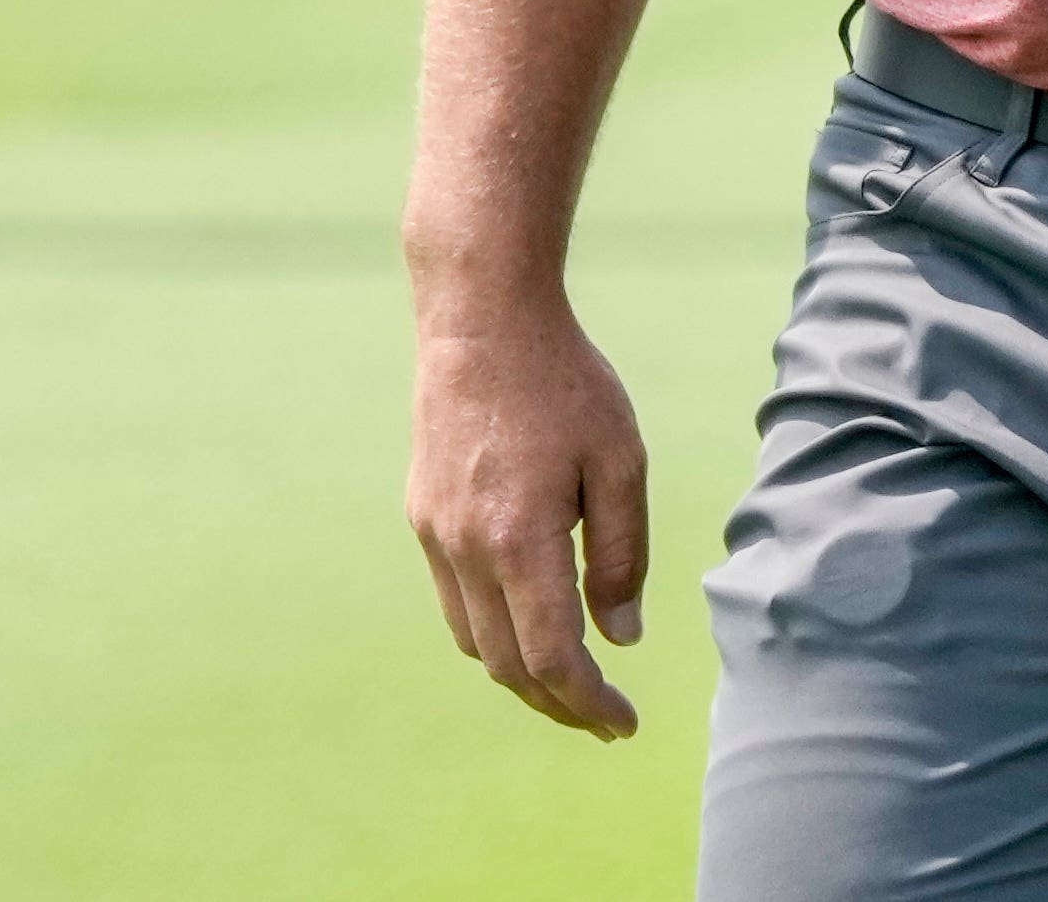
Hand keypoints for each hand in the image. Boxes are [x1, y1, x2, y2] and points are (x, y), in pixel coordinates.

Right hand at [407, 312, 653, 737]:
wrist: (481, 324)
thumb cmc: (566, 385)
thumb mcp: (621, 462)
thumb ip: (622, 555)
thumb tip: (620, 636)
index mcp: (519, 540)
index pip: (552, 658)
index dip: (588, 703)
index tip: (624, 723)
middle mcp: (466, 550)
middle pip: (509, 666)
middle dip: (558, 704)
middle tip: (604, 719)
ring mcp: (437, 536)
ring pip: (475, 641)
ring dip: (522, 675)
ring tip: (572, 681)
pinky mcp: (423, 518)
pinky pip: (454, 603)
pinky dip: (494, 631)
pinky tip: (529, 622)